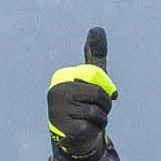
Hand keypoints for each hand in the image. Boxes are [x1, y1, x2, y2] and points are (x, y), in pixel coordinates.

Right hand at [45, 29, 112, 160]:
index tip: (98, 98)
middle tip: (95, 109)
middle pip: (99, 97)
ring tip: (88, 119)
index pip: (97, 85)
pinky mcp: (62, 129)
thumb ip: (95, 55)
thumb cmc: (85, 101)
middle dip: (105, 106)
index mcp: (62, 79)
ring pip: (97, 114)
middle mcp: (55, 93)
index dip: (104, 94)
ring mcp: (56, 112)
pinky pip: (91, 127)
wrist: (76, 131)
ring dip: (101, 120)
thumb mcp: (92, 77)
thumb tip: (96, 28)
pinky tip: (84, 129)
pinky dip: (94, 130)